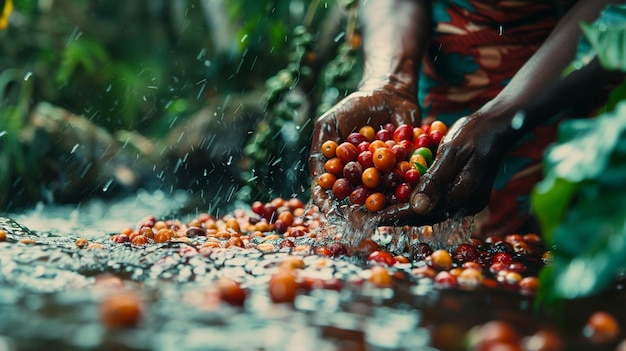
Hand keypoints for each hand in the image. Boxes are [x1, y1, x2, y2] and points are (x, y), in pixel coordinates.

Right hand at [308, 87, 420, 219]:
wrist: (389, 94)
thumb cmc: (355, 107)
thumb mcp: (330, 123)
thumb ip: (321, 148)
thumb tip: (317, 177)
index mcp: (340, 172)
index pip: (329, 192)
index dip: (328, 203)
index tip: (329, 210)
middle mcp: (361, 180)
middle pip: (355, 199)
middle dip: (355, 210)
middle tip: (356, 218)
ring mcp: (384, 177)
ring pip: (380, 195)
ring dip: (380, 204)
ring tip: (379, 210)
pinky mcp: (407, 172)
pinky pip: (405, 183)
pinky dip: (405, 188)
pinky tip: (404, 194)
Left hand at [380, 114, 508, 225]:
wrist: (497, 126)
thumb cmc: (475, 133)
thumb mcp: (452, 152)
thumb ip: (435, 180)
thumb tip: (417, 207)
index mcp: (463, 197)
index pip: (422, 212)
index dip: (395, 214)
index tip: (372, 216)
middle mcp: (465, 205)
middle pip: (423, 215)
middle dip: (396, 215)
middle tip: (369, 214)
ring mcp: (465, 201)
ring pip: (427, 210)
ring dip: (403, 209)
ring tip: (377, 207)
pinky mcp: (461, 194)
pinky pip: (434, 201)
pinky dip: (415, 199)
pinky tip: (396, 195)